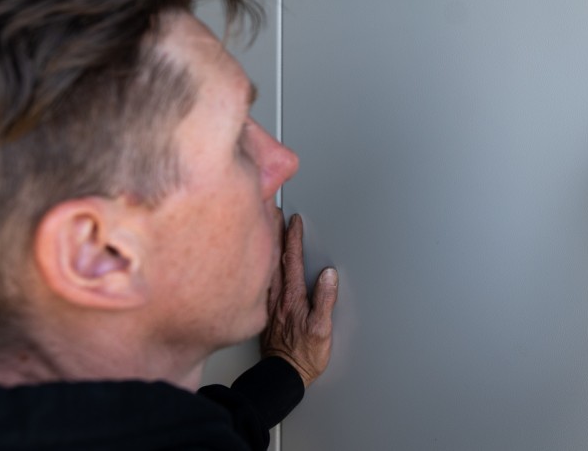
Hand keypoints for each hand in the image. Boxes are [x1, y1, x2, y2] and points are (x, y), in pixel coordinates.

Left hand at [261, 211, 338, 386]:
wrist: (284, 375)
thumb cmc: (304, 355)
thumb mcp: (323, 330)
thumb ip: (325, 300)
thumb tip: (328, 275)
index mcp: (292, 298)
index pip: (293, 260)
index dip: (294, 238)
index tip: (294, 220)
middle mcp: (277, 297)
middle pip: (274, 258)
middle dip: (273, 232)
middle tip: (272, 211)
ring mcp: (269, 303)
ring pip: (265, 268)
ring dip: (265, 246)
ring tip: (264, 227)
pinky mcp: (265, 311)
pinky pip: (261, 281)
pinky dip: (259, 265)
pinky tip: (258, 260)